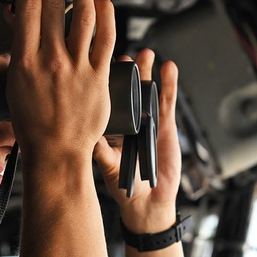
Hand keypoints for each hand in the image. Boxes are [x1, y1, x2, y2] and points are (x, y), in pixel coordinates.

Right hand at [5, 0, 115, 159]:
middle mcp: (51, 60)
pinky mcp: (100, 77)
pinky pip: (106, 39)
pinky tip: (103, 0)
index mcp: (24, 61)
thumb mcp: (15, 83)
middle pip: (54, 5)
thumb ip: (18, 49)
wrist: (57, 151)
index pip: (27, 7)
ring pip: (83, 16)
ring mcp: (78, 68)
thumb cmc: (33, 123)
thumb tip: (18, 18)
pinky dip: (106, 15)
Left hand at [94, 48, 181, 232]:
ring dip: (149, 70)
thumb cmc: (125, 186)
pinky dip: (169, 84)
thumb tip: (87, 135)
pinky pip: (168, 101)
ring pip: (148, 89)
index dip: (107, 81)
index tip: (103, 64)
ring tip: (147, 54)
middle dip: (129, 70)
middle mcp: (129, 120)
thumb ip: (101, 151)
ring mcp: (148, 121)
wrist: (148, 201)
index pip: (108, 97)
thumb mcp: (109, 166)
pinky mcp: (166, 125)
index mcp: (111, 126)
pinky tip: (169, 67)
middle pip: (129, 88)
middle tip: (128, 56)